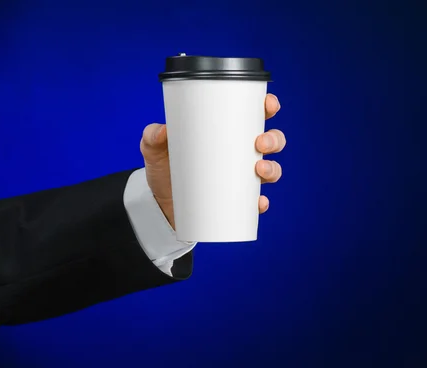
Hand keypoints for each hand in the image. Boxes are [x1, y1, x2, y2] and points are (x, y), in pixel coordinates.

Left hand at [140, 94, 284, 228]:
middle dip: (274, 139)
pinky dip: (261, 203)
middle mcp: (239, 153)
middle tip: (259, 142)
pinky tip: (259, 203)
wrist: (159, 202)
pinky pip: (257, 202)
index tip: (268, 105)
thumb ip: (152, 136)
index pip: (254, 114)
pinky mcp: (236, 201)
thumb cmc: (163, 167)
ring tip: (259, 169)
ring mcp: (240, 178)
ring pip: (271, 170)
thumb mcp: (154, 148)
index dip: (268, 107)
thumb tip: (162, 130)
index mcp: (226, 132)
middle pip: (271, 141)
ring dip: (273, 169)